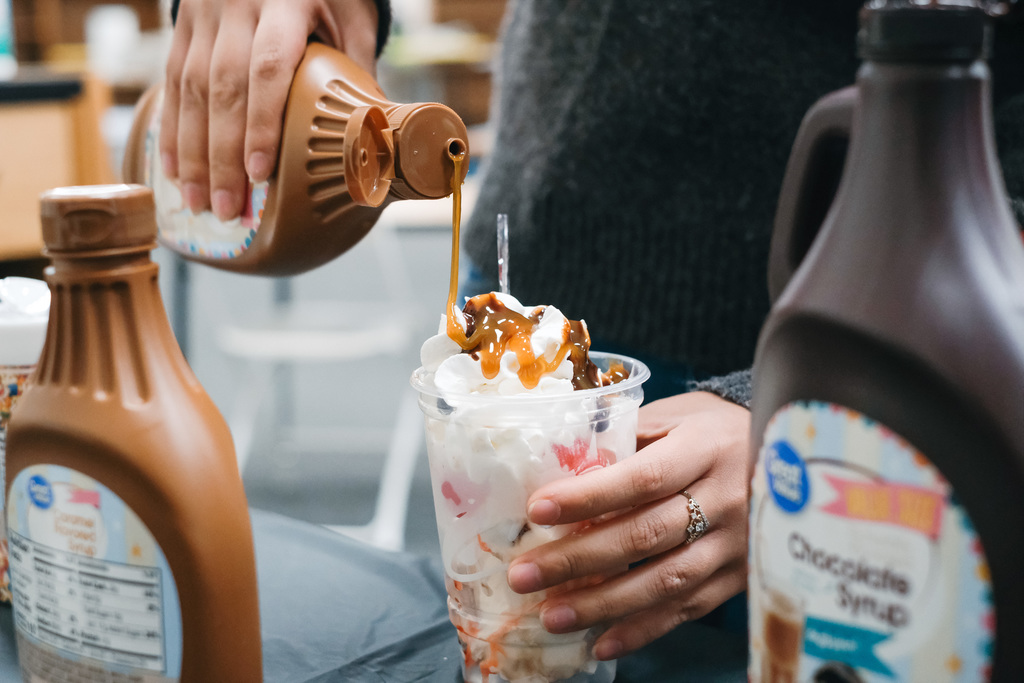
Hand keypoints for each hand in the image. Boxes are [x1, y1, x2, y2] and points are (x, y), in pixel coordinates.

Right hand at [161, 0, 379, 218]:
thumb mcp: (351, 14)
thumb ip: (355, 65)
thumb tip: (371, 133)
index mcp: (285, 2)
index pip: (267, 69)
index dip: (261, 126)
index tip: (260, 174)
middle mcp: (237, 6)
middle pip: (221, 88)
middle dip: (221, 156)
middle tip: (227, 208)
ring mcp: (203, 14)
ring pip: (189, 89)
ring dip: (192, 152)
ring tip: (199, 201)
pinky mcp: (182, 24)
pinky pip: (171, 81)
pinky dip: (172, 129)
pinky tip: (174, 169)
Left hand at [506, 391, 750, 658]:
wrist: (795, 454)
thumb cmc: (718, 429)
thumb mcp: (680, 414)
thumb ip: (628, 435)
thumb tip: (561, 459)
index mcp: (706, 448)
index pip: (642, 476)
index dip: (589, 496)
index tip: (537, 510)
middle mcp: (726, 498)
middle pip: (646, 535)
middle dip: (579, 559)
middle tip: (525, 575)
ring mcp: (738, 544)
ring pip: (665, 581)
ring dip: (604, 604)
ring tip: (552, 615)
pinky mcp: (743, 576)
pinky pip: (689, 609)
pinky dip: (643, 629)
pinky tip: (601, 642)